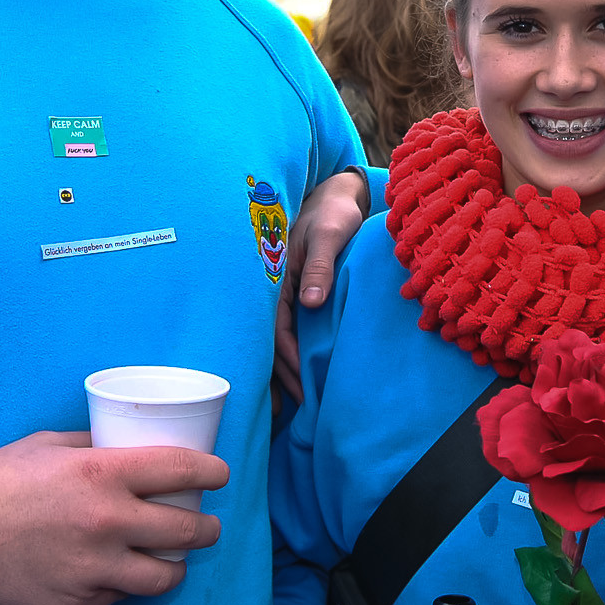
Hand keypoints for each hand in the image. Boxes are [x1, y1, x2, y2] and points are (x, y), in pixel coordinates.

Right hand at [0, 430, 230, 604]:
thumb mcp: (52, 444)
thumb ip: (96, 444)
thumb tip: (130, 441)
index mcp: (105, 473)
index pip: (183, 471)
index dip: (212, 472)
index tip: (220, 474)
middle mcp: (108, 522)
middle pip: (187, 531)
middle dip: (207, 528)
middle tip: (208, 525)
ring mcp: (94, 567)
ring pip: (164, 577)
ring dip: (177, 567)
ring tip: (176, 558)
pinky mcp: (78, 600)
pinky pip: (120, 595)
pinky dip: (127, 584)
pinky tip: (125, 573)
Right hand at [274, 169, 370, 401]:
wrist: (335, 193)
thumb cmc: (332, 212)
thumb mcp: (328, 234)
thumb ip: (318, 265)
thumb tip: (310, 302)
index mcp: (276, 277)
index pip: (278, 328)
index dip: (287, 359)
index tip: (300, 386)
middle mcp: (273, 289)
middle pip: (270, 341)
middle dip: (278, 376)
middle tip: (288, 411)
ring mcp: (281, 291)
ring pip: (275, 339)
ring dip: (279, 371)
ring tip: (286, 406)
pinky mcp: (293, 291)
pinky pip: (286, 328)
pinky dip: (287, 353)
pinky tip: (294, 375)